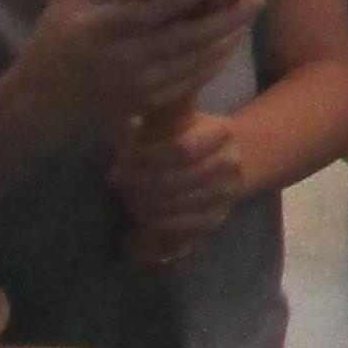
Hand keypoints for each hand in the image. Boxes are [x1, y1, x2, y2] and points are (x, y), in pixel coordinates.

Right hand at [26, 0, 260, 142]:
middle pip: (182, 41)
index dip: (172, 5)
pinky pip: (188, 85)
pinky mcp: (145, 103)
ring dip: (225, 41)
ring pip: (192, 64)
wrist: (39, 109)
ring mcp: (137, 85)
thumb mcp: (61, 8)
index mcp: (99, 32)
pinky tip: (228, 47)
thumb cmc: (49, 52)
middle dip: (224, 20)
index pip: (141, 17)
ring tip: (248, 17)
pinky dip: (212, 65)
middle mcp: (122, 59)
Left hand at [109, 109, 246, 266]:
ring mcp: (228, 191)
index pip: (182, 148)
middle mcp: (231, 162)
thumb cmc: (184, 138)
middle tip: (116, 182)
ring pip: (183, 203)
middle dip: (142, 182)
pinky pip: (189, 225)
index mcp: (222, 132)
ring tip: (126, 197)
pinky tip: (142, 215)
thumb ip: (152, 124)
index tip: (120, 162)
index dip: (147, 157)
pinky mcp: (218, 215)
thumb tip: (127, 127)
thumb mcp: (171, 122)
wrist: (216, 161)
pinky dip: (162, 222)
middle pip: (179, 178)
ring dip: (149, 203)